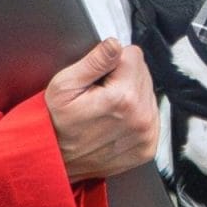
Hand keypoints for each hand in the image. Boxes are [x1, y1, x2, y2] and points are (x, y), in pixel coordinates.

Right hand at [46, 39, 159, 182]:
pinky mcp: (148, 147)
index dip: (112, 61)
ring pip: (148, 93)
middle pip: (143, 73)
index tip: (98, 78)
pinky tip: (115, 122)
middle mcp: (141, 117)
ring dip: (130, 96)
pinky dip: (136, 115)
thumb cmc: (55, 123)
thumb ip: (94, 61)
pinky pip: (151, 115)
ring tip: (106, 110)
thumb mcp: (64, 86)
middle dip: (123, 78)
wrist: (55, 161)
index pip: (133, 55)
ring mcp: (147, 134)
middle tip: (99, 95)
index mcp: (123, 98)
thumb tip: (115, 44)